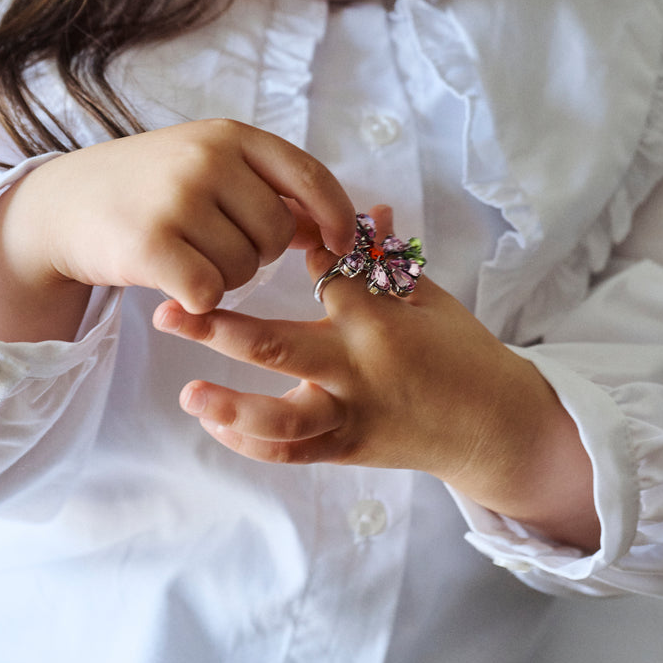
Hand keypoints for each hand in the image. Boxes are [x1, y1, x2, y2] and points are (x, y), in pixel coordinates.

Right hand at [0, 120, 355, 341]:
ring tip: (186, 255)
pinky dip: (197, 300)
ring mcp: (177, 197)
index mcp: (229, 135)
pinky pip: (209, 291)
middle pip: (277, 232)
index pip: (309, 176)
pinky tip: (172, 284)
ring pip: (245, 267)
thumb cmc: (147, 189)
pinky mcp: (150, 243)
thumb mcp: (208, 168)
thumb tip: (330, 229)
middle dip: (258, 254)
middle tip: (217, 247)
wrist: (59, 206)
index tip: (340, 245)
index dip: (336, 216)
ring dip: (224, 277)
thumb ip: (267, 191)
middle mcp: (207, 158)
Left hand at [154, 206, 599, 550]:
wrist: (494, 427)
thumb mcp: (432, 298)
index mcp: (382, 320)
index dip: (290, 248)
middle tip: (168, 309)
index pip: (325, 273)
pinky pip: (290, 452)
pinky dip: (249, 442)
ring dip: (228, 405)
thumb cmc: (463, 354)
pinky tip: (215, 423)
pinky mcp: (346, 447)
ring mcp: (350, 413)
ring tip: (188, 394)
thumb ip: (389, 261)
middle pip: (276, 345)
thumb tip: (369, 209)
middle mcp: (359, 368)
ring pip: (279, 418)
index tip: (253, 227)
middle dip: (215, 328)